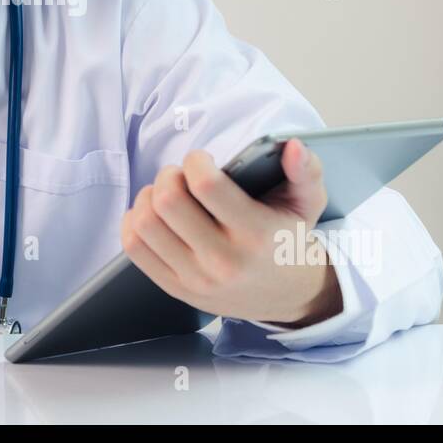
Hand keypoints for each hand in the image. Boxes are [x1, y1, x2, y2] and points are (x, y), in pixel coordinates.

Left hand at [120, 139, 341, 326]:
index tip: (202, 159)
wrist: (288, 295)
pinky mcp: (176, 288)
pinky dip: (134, 222)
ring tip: (166, 193)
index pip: (206, 185)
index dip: (195, 161)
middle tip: (181, 175)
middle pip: (167, 201)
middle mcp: (222, 260)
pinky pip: (135, 249)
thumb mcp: (308, 203)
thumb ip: (306, 170)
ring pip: (146, 223)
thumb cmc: (289, 240)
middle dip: (169, 175)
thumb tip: (292, 146)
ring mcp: (195, 278)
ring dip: (148, 196)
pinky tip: (152, 214)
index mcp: (255, 233)